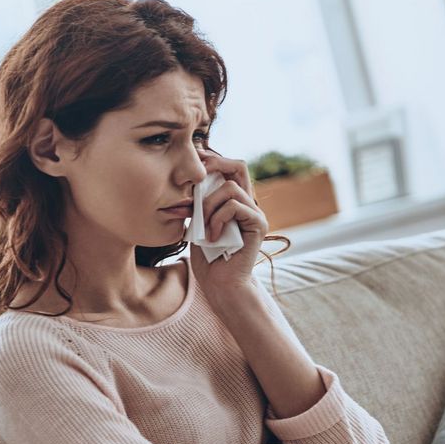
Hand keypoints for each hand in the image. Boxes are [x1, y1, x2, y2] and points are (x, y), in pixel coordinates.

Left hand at [188, 147, 268, 299]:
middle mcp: (248, 203)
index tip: (192, 160)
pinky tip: (212, 236)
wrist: (221, 284)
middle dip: (215, 165)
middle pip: (239, 166)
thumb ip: (197, 203)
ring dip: (209, 205)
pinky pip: (234, 206)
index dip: (212, 159)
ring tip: (203, 227)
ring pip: (231, 187)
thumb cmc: (208, 258)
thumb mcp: (197, 223)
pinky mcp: (258, 224)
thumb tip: (185, 181)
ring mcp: (255, 213)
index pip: (229, 167)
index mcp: (235, 201)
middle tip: (196, 178)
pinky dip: (218, 218)